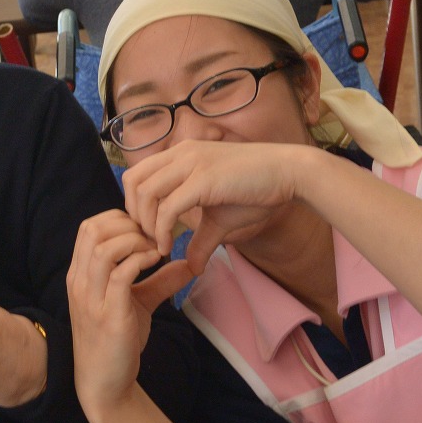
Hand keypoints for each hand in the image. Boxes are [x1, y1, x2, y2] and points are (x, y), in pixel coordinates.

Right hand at [67, 210, 192, 418]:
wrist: (105, 383)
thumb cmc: (117, 340)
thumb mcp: (139, 303)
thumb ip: (160, 280)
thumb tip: (189, 263)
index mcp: (80, 274)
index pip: (89, 227)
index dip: (119, 219)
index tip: (145, 231)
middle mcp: (80, 282)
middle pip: (93, 230)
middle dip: (127, 224)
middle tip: (152, 238)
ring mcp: (91, 298)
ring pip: (103, 248)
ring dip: (134, 241)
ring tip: (154, 250)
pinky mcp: (108, 316)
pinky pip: (120, 274)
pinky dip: (139, 261)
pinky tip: (155, 262)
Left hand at [123, 140, 302, 271]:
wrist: (289, 173)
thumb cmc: (256, 191)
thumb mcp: (220, 219)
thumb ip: (201, 239)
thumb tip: (192, 268)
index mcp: (180, 155)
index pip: (135, 174)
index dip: (132, 204)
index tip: (145, 231)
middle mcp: (180, 154)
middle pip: (132, 182)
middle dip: (132, 215)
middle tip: (145, 240)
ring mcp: (190, 164)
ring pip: (145, 193)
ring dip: (145, 225)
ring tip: (157, 246)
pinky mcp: (202, 179)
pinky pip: (167, 208)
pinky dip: (161, 230)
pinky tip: (168, 246)